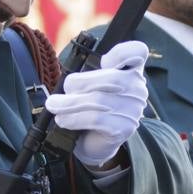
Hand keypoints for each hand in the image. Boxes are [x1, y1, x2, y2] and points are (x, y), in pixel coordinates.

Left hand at [45, 40, 149, 167]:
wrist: (92, 141)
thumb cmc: (90, 106)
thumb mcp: (89, 84)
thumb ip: (88, 72)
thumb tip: (70, 80)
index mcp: (132, 70)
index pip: (138, 52)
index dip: (121, 53)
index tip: (102, 61)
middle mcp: (137, 89)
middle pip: (112, 78)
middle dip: (81, 83)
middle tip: (64, 89)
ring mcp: (132, 110)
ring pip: (99, 100)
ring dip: (70, 103)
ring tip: (54, 105)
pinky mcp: (123, 128)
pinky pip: (96, 119)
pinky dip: (74, 118)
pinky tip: (63, 119)